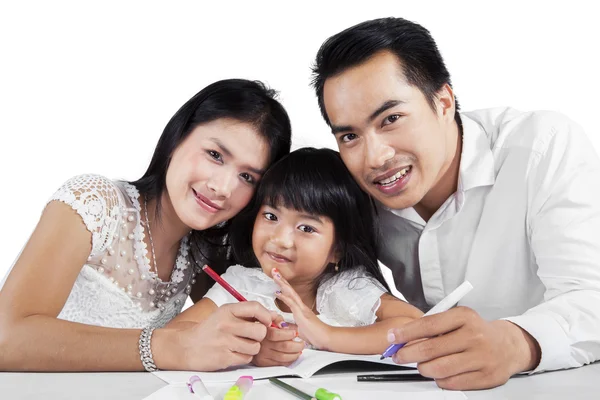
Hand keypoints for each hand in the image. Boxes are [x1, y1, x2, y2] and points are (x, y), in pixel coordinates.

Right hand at [154, 301, 272, 370]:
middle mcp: (226, 325)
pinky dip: (244, 357)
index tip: (267, 321)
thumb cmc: (208, 330)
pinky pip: (247, 358)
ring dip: (252, 348)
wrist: (186, 346)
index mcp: (227, 311)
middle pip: (260, 330)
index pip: (255, 307)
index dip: (266, 315)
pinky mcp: (224, 358)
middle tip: (252, 336)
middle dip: (260, 335)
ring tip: (241, 345)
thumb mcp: (225, 315)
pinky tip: (234, 352)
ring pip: (255, 347)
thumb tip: (274, 316)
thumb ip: (247, 314)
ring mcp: (225, 342)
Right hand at [252, 323, 304, 366]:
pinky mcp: (263, 363)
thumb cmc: (259, 328)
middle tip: (302, 343)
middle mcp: (262, 344)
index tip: (295, 333)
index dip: (289, 334)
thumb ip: (276, 319)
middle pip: (284, 347)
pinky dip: (289, 361)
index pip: (277, 334)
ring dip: (295, 354)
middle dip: (297, 345)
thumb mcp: (266, 318)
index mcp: (262, 332)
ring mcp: (262, 355)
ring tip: (299, 350)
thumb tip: (284, 325)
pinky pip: (280, 364)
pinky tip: (293, 356)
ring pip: (283, 357)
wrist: (245, 339)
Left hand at [272, 268, 330, 349]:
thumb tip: (283, 324)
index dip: (283, 286)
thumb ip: (291, 326)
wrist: (325, 339)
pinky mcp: (302, 314)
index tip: (277, 278)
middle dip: (282, 280)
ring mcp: (302, 309)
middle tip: (274, 271)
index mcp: (300, 309)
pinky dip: (284, 297)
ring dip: (282, 284)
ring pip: (290, 293)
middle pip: (290, 290)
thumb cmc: (315, 335)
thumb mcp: (299, 330)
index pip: (290, 294)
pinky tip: (278, 292)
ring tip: (275, 275)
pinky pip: (292, 304)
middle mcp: (301, 306)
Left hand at [388, 307, 540, 389]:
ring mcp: (482, 357)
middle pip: (431, 349)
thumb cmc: (476, 331)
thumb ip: (433, 327)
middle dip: (408, 354)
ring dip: (424, 369)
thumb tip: (402, 338)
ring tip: (423, 366)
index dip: (406, 333)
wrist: (508, 346)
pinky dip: (440, 380)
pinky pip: (452, 383)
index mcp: (465, 317)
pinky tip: (441, 373)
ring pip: (439, 369)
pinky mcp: (486, 377)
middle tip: (399, 356)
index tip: (392, 338)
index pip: (428, 325)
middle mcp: (474, 336)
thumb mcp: (457, 320)